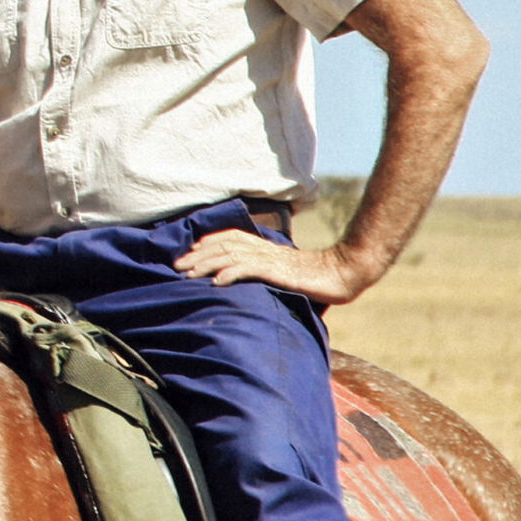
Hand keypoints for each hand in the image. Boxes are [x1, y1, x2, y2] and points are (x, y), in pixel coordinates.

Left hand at [173, 231, 379, 304]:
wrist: (344, 273)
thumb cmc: (316, 277)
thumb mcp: (285, 272)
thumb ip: (267, 272)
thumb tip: (249, 282)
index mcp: (265, 247)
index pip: (230, 238)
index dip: (208, 243)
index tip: (189, 253)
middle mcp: (264, 249)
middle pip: (224, 245)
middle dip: (197, 255)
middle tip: (176, 266)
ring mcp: (270, 259)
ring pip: (230, 256)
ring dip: (207, 264)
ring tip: (188, 274)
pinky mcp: (278, 271)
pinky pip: (250, 269)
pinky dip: (231, 273)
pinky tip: (216, 282)